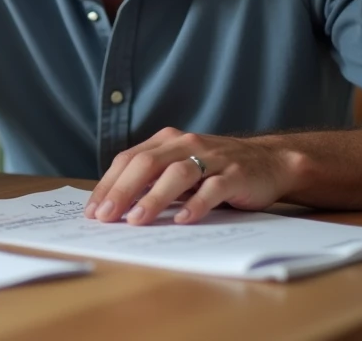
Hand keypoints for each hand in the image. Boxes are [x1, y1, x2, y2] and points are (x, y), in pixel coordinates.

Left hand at [84, 128, 302, 225]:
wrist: (269, 161)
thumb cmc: (215, 169)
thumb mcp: (180, 168)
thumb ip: (153, 180)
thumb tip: (115, 205)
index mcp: (167, 140)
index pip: (129, 159)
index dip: (109, 184)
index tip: (93, 210)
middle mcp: (186, 144)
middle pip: (147, 163)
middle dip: (122, 191)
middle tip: (106, 217)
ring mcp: (212, 157)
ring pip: (177, 174)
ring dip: (154, 198)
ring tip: (137, 219)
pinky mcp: (236, 174)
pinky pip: (214, 187)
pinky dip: (197, 203)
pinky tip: (184, 219)